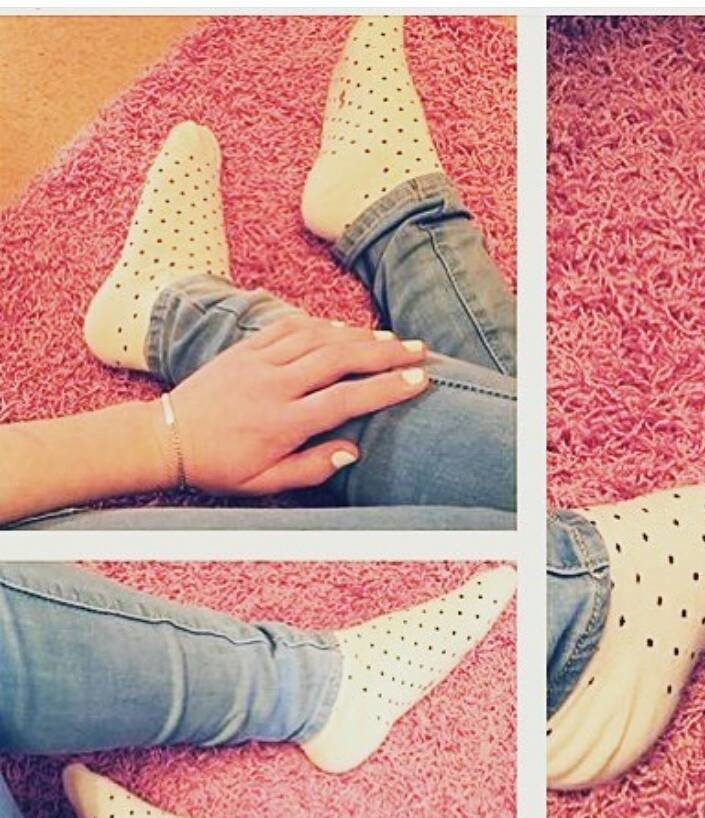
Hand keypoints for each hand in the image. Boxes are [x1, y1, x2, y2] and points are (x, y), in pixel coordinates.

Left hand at [165, 315, 430, 495]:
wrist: (164, 439)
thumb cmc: (219, 467)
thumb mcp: (264, 484)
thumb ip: (311, 469)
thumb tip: (353, 451)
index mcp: (282, 423)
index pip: (346, 399)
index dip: (387, 388)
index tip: (418, 381)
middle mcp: (273, 386)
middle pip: (339, 359)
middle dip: (384, 353)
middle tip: (418, 351)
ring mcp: (258, 362)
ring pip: (318, 338)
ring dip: (359, 335)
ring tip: (391, 339)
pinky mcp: (245, 349)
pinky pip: (289, 328)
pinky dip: (321, 326)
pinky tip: (344, 330)